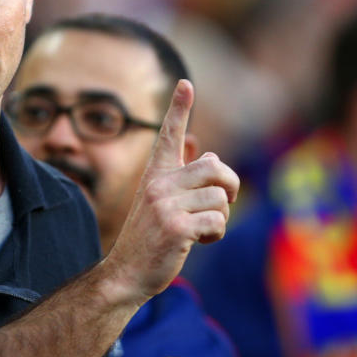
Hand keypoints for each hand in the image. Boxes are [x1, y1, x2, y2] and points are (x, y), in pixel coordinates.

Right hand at [106, 79, 239, 300]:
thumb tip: (211, 155)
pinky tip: (196, 242)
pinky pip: (218, 222)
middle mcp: (157, 184)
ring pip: (221, 198)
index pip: (168, 135)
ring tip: (199, 230)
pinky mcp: (175, 227)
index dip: (178, 107)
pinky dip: (215, 235)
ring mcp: (164, 205)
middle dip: (230, 186)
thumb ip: (185, 178)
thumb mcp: (163, 203)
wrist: (126, 273)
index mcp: (154, 174)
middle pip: (215, 167)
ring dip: (220, 219)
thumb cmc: (150, 237)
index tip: (185, 83)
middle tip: (226, 201)